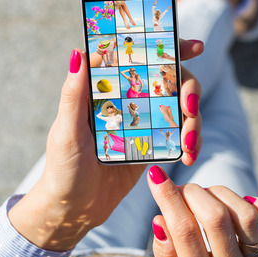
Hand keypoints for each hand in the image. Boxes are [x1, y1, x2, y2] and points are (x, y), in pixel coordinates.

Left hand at [8, 39, 204, 250]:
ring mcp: (144, 121)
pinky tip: (189, 154)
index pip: (140, 56)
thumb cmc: (63, 169)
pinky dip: (191, 141)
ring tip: (189, 144)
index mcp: (106, 88)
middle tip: (190, 108)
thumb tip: (79, 52)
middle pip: (171, 78)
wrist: (74, 210)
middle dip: (190, 88)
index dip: (169, 46)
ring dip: (194, 120)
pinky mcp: (154, 144)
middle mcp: (129, 98)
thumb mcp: (66, 132)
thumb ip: (74, 94)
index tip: (195, 46)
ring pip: (181, 106)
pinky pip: (181, 133)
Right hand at [147, 166, 257, 256]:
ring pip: (246, 215)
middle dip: (193, 193)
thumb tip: (161, 220)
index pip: (184, 231)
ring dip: (223, 195)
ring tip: (207, 196)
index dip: (168, 198)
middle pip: (215, 219)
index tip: (156, 176)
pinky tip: (245, 202)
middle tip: (182, 191)